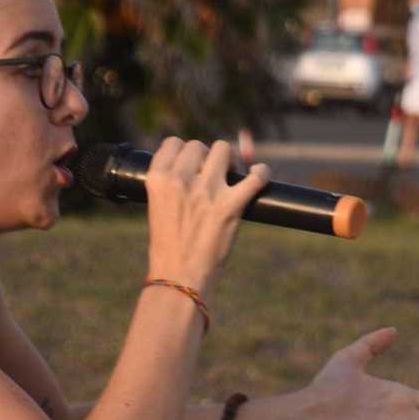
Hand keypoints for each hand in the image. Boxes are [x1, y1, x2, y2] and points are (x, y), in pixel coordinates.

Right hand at [142, 137, 267, 298]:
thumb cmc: (168, 246)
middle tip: (208, 174)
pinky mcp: (231, 205)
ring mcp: (208, 191)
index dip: (183, 152)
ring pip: (222, 149)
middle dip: (204, 157)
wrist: (179, 276)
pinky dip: (261, 173)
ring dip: (227, 159)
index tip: (189, 164)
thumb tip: (197, 163)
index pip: (173, 143)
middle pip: (198, 145)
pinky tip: (258, 175)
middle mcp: (181, 180)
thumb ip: (171, 183)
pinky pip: (255, 176)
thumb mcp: (158, 207)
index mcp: (158, 179)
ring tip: (228, 175)